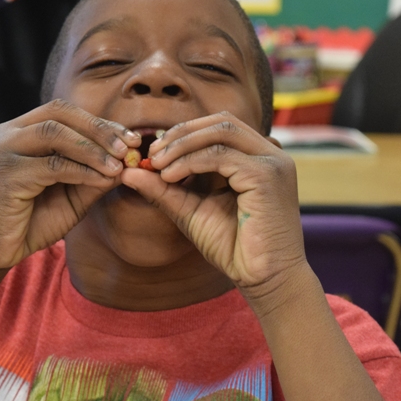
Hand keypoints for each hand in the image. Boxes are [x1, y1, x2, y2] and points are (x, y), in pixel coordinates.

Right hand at [0, 99, 140, 271]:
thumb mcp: (71, 195)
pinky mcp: (4, 175)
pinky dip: (82, 170)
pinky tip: (102, 179)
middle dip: (100, 129)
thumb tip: (129, 160)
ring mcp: (3, 151)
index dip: (101, 122)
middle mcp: (7, 133)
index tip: (133, 139)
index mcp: (20, 131)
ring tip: (120, 165)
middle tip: (130, 147)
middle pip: (59, 113)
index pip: (64, 112)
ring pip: (56, 134)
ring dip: (93, 148)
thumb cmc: (30, 222)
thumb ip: (95, 175)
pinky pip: (52, 165)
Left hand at [120, 111, 306, 295]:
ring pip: (221, 131)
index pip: (219, 126)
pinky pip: (221, 156)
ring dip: (182, 145)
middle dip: (181, 134)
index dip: (184, 133)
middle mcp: (270, 154)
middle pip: (221, 121)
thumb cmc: (233, 247)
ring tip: (156, 165)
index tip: (153, 152)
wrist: (264, 279)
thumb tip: (127, 171)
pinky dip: (190, 162)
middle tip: (151, 155)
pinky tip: (170, 177)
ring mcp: (273, 163)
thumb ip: (164, 188)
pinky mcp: (267, 177)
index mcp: (258, 158)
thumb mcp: (191, 210)